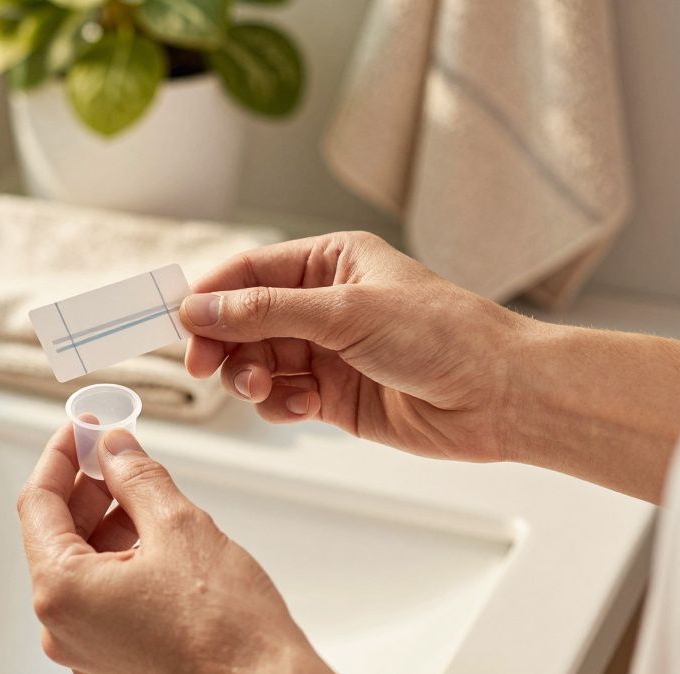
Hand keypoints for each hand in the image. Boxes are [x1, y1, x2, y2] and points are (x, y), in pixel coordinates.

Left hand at [16, 422, 393, 673]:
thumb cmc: (226, 628)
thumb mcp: (178, 525)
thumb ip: (136, 477)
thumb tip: (116, 449)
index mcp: (62, 592)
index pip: (39, 504)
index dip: (62, 456)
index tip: (83, 428)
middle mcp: (62, 627)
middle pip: (57, 535)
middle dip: (88, 487)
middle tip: (116, 449)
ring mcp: (87, 649)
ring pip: (83, 566)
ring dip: (107, 521)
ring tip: (145, 490)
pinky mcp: (115, 660)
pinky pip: (102, 595)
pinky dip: (120, 557)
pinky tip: (154, 535)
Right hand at [179, 231, 527, 462]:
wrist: (499, 396)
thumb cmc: (441, 335)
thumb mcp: (345, 312)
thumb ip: (265, 312)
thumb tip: (197, 309)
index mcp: (330, 261)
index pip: (249, 272)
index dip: (210, 296)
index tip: (180, 322)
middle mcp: (324, 303)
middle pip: (243, 320)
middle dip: (225, 344)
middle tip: (207, 367)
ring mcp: (326, 351)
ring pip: (257, 362)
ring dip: (250, 378)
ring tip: (266, 389)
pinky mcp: (332, 395)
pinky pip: (281, 396)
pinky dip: (279, 404)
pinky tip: (303, 407)